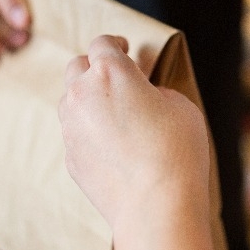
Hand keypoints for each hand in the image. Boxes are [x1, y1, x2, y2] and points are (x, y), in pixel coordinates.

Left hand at [59, 35, 210, 230]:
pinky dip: (89, 132)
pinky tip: (113, 147)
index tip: (125, 49)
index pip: (103, 43)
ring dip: (89, 99)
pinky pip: (76, 134)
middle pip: (77, 66)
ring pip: (71, 101)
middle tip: (117, 78)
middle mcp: (82, 94)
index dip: (115, 44)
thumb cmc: (175, 151)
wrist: (155, 206)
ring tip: (115, 114)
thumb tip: (145, 98)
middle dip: (95, 67)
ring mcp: (71, 127)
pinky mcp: (69, 157)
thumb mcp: (180, 105)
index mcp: (110, 72)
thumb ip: (156, 92)